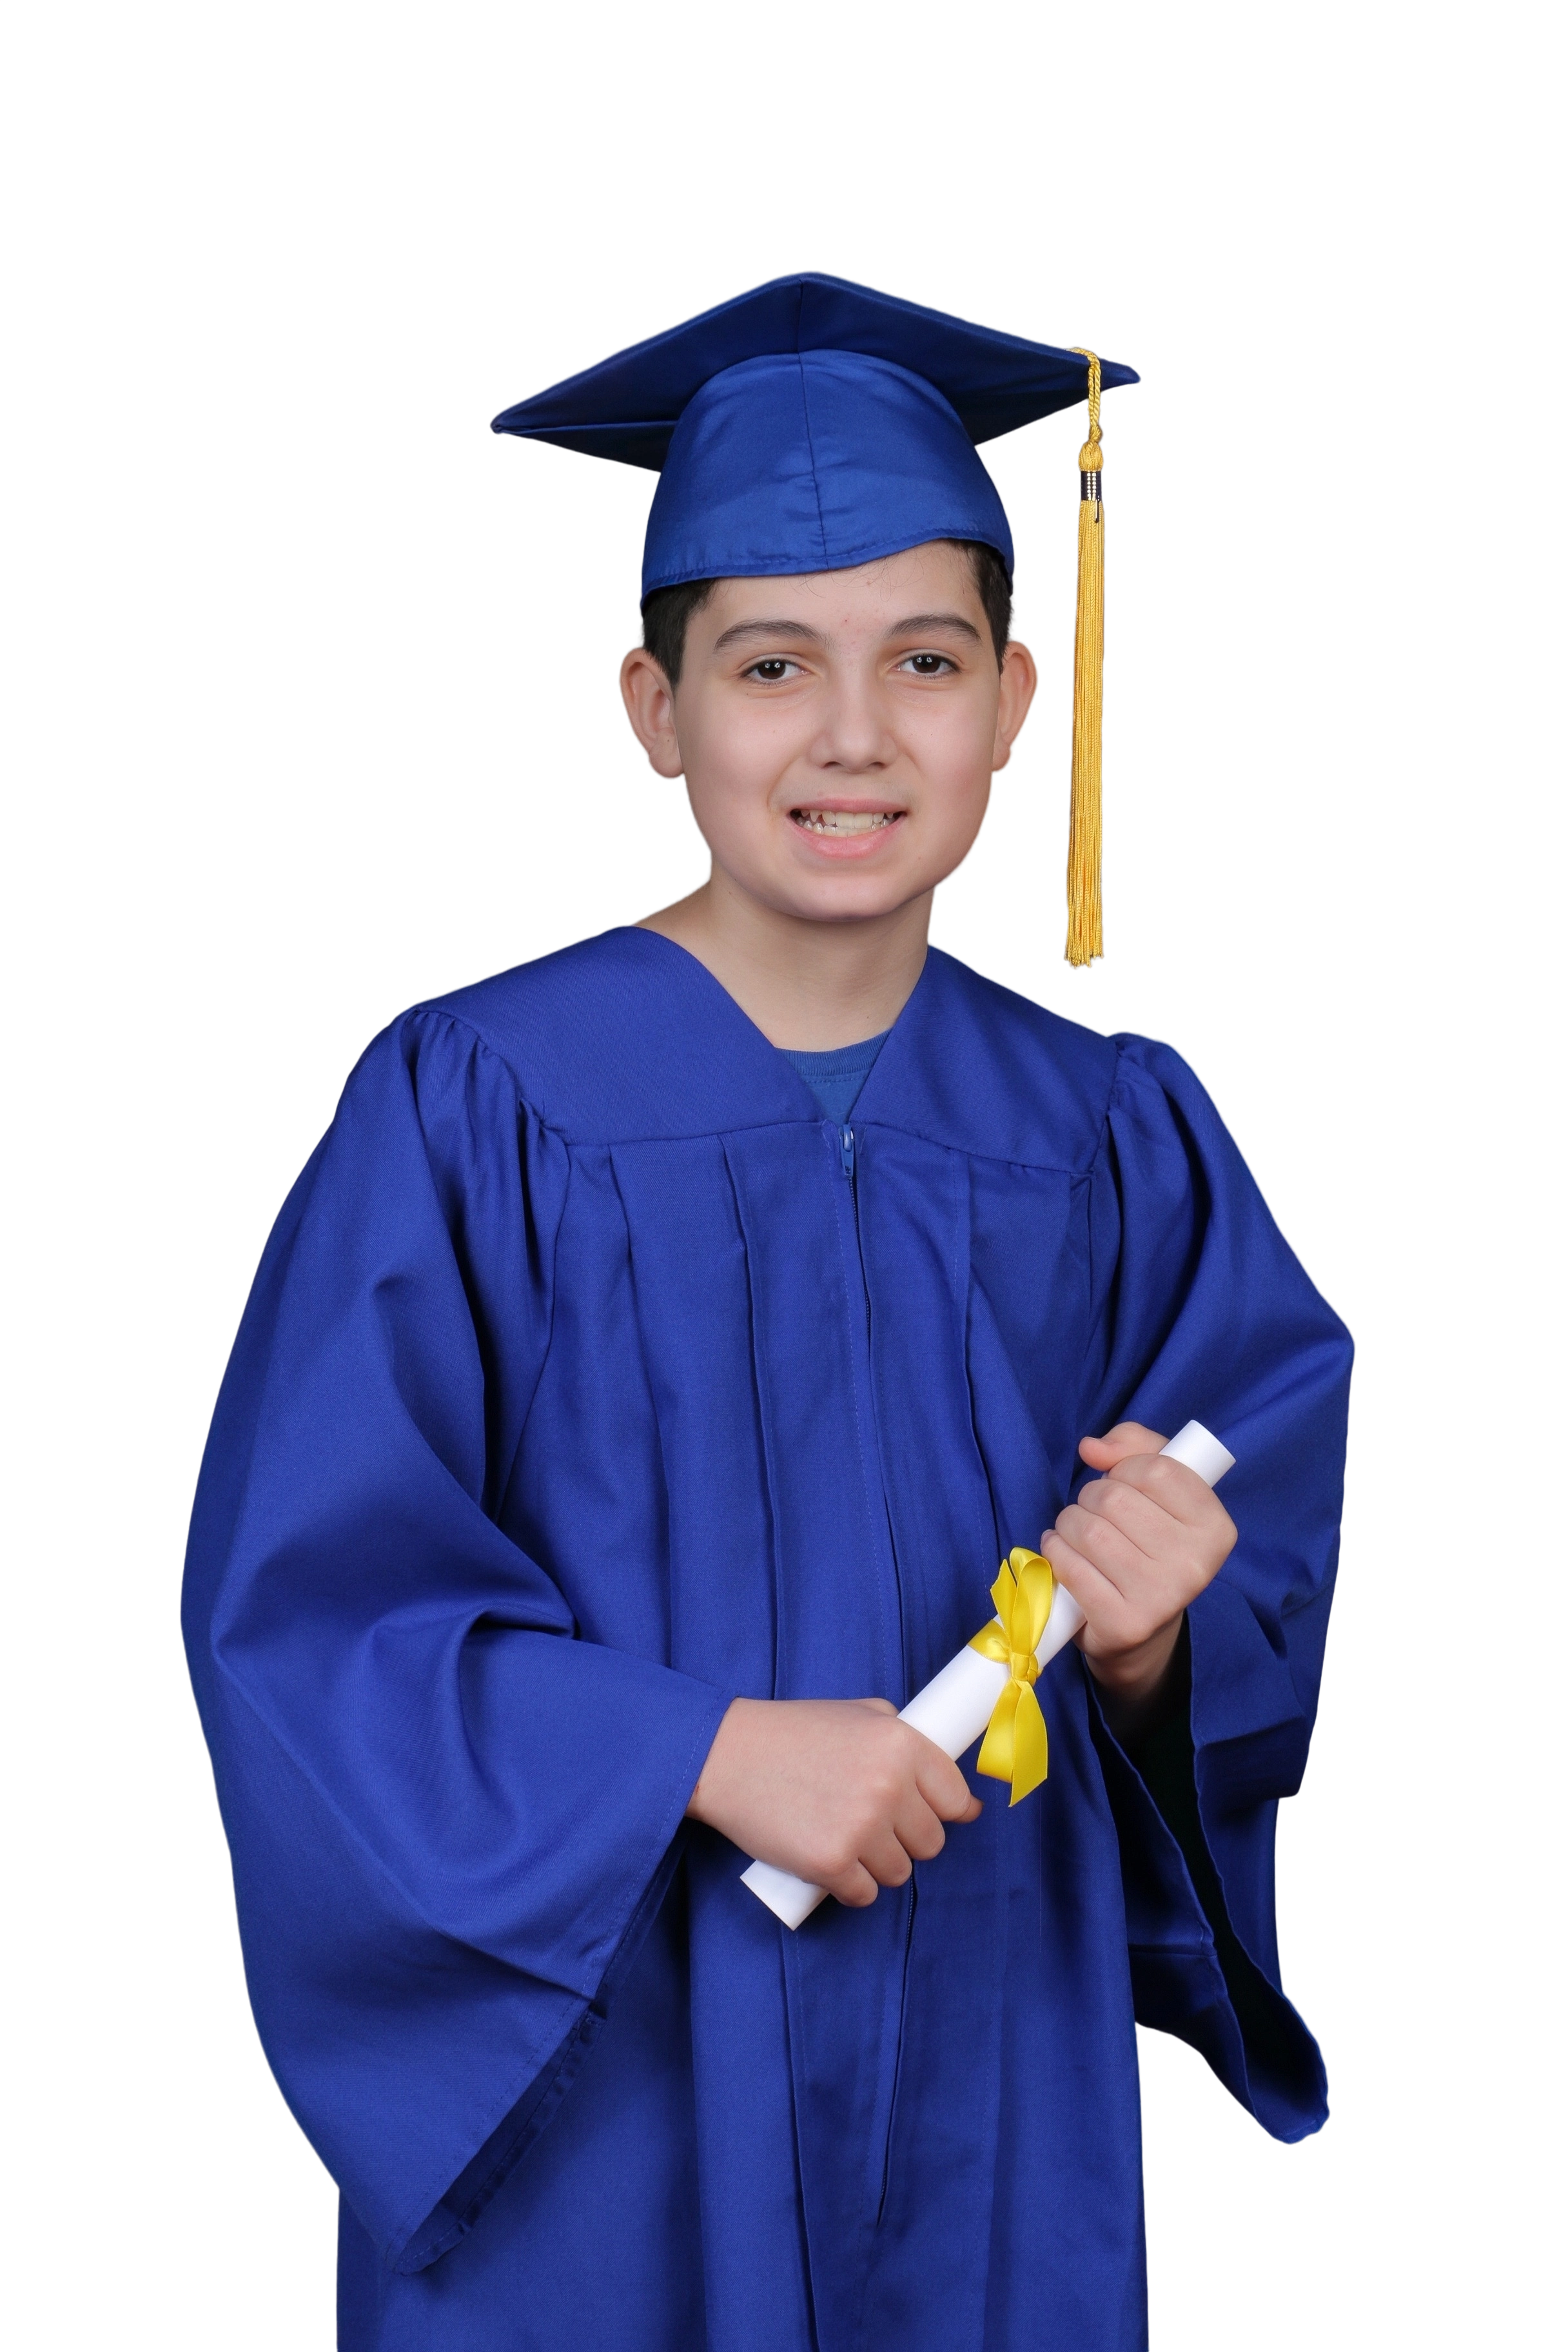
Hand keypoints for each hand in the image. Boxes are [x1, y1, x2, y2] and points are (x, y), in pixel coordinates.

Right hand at [685, 1696, 981, 1907]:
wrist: (726, 1755)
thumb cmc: (793, 1733)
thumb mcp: (857, 1713)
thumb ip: (903, 1738)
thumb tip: (957, 1792)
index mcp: (902, 1744)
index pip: (956, 1800)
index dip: (945, 1811)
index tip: (932, 1815)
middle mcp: (889, 1786)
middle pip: (932, 1843)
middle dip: (906, 1839)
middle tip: (872, 1824)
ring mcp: (860, 1828)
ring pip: (900, 1872)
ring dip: (878, 1865)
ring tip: (845, 1839)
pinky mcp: (830, 1864)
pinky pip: (864, 1894)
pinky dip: (849, 1886)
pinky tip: (830, 1863)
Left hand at [1041, 1422, 1236, 1732]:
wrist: (1141, 1629)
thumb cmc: (1148, 1545)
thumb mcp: (1156, 1489)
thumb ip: (1134, 1447)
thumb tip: (1092, 1447)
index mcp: (1215, 1528)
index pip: (1156, 1469)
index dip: (1125, 1467)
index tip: (1122, 1481)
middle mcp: (1196, 1565)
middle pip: (1115, 1497)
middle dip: (1091, 1497)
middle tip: (1094, 1513)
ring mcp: (1162, 1597)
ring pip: (1088, 1529)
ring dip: (1068, 1523)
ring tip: (1076, 1534)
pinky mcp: (1124, 1623)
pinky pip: (1071, 1565)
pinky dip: (1055, 1551)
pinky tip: (1062, 1553)